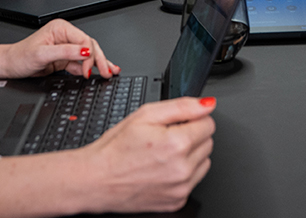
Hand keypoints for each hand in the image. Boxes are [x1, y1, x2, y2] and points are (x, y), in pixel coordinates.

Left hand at [0, 19, 119, 79]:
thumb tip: (85, 52)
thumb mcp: (43, 54)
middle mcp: (66, 35)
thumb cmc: (21, 57)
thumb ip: (66, 53)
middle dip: (100, 60)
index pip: (84, 40)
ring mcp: (66, 47)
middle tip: (107, 72)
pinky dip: (91, 68)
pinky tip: (100, 71)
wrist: (10, 66)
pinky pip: (82, 62)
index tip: (88, 70)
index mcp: (61, 28)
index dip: (90, 56)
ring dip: (99, 64)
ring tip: (110, 71)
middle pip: (89, 46)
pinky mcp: (65, 58)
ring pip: (89, 55)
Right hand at [79, 97, 216, 213]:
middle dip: (192, 135)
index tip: (178, 122)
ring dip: (191, 155)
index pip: (209, 124)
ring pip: (204, 162)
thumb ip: (181, 107)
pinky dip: (183, 174)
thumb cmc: (116, 148)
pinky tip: (163, 169)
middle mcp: (182, 169)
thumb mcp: (145, 115)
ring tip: (164, 153)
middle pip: (208, 142)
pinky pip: (193, 181)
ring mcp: (181, 188)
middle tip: (166, 136)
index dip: (192, 119)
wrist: (96, 180)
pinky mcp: (176, 201)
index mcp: (177, 143)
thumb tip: (206, 105)